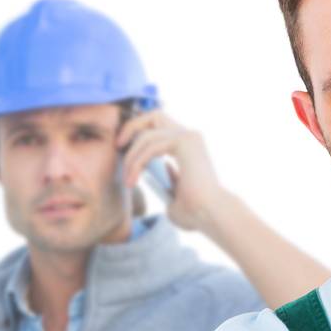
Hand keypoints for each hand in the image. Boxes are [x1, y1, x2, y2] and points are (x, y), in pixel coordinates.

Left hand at [116, 110, 224, 232]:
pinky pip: (151, 146)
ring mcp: (189, 136)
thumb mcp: (174, 194)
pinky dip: (137, 162)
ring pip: (147, 134)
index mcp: (189, 146)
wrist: (211, 215)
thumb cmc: (196, 212)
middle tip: (118, 146)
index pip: (159, 125)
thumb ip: (168, 179)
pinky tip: (134, 179)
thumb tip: (160, 169)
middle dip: (131, 128)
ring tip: (128, 179)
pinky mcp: (185, 141)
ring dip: (132, 157)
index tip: (124, 151)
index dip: (139, 132)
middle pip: (153, 116)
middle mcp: (190, 136)